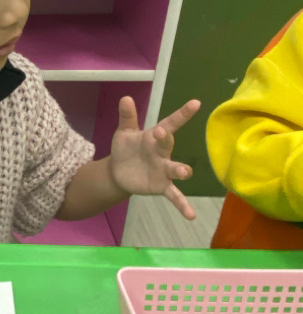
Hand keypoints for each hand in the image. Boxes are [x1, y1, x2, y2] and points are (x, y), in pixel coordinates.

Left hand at [109, 96, 200, 218]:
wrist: (119, 171)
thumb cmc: (127, 148)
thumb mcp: (124, 132)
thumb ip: (127, 117)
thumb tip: (125, 98)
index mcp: (155, 136)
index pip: (171, 122)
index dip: (182, 113)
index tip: (195, 103)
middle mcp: (163, 152)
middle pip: (167, 144)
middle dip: (166, 139)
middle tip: (162, 133)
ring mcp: (164, 170)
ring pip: (175, 169)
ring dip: (180, 170)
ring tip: (184, 172)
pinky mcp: (161, 186)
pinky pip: (174, 195)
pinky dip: (182, 205)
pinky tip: (191, 215)